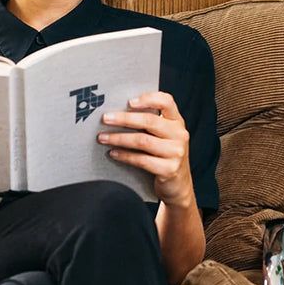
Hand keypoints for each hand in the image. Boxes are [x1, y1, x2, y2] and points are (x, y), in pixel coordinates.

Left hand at [98, 93, 194, 207]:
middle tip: (105, 118)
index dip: (148, 98)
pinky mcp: (169, 169)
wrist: (178, 185)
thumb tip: (119, 111)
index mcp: (177, 122)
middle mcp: (180, 134)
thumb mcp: (164, 136)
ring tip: (103, 138)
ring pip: (143, 141)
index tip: (129, 101)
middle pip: (150, 121)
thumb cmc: (164, 156)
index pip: (167, 102)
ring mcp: (176, 152)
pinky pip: (142, 160)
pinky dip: (124, 156)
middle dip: (124, 119)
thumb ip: (151, 123)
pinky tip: (113, 153)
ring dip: (119, 138)